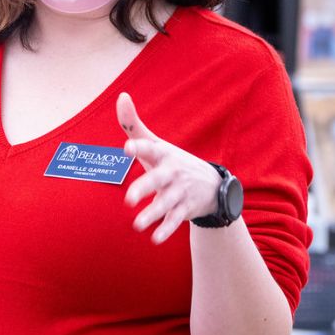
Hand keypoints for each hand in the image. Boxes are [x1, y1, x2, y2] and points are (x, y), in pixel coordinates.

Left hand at [116, 92, 220, 243]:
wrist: (212, 185)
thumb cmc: (172, 162)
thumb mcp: (156, 143)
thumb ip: (133, 125)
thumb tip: (121, 96)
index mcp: (163, 154)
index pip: (150, 148)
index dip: (139, 148)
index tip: (127, 148)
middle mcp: (172, 172)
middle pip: (158, 179)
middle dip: (145, 188)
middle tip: (128, 198)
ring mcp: (180, 192)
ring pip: (166, 203)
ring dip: (152, 213)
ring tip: (137, 224)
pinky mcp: (185, 209)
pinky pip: (175, 220)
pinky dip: (166, 229)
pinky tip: (155, 238)